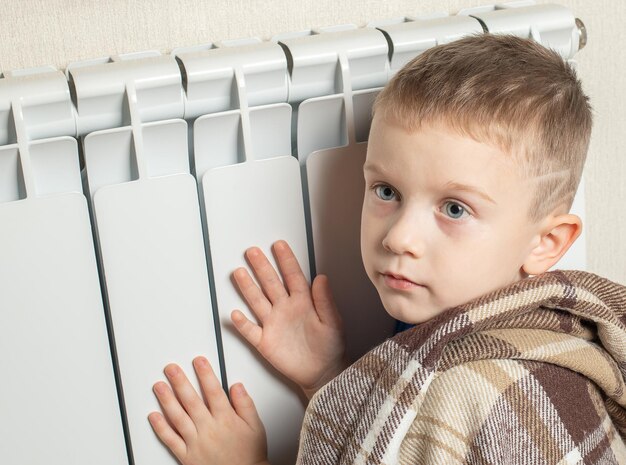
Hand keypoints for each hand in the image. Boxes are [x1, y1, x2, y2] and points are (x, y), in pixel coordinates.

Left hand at [149, 356, 268, 464]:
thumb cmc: (249, 454)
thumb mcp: (256, 426)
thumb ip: (246, 404)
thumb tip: (236, 386)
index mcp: (226, 419)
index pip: (213, 391)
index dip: (205, 373)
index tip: (198, 361)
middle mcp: (209, 429)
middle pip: (192, 400)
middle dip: (180, 382)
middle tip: (171, 369)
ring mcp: (196, 442)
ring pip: (178, 417)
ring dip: (167, 400)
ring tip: (159, 386)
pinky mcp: (187, 456)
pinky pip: (170, 440)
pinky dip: (161, 427)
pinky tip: (153, 416)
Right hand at [231, 240, 346, 397]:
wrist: (323, 372)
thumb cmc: (330, 346)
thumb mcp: (333, 322)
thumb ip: (326, 301)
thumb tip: (321, 278)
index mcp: (303, 302)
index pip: (293, 276)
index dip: (286, 261)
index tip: (279, 245)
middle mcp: (285, 309)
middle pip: (270, 284)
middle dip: (262, 267)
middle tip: (252, 251)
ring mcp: (273, 324)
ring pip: (257, 302)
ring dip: (248, 288)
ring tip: (239, 272)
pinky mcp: (265, 342)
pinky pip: (251, 331)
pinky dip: (242, 323)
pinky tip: (234, 313)